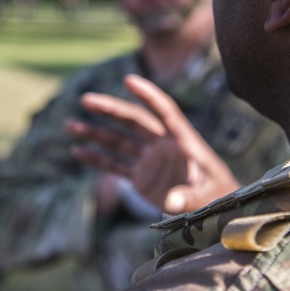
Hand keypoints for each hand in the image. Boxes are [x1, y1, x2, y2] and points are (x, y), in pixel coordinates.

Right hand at [67, 74, 240, 214]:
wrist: (216, 210)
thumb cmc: (219, 197)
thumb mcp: (208, 196)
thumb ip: (190, 197)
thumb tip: (172, 202)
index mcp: (184, 141)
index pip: (165, 111)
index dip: (148, 95)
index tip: (128, 80)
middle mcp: (163, 144)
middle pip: (134, 120)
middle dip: (110, 109)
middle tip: (85, 100)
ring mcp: (150, 159)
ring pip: (119, 140)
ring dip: (96, 132)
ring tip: (70, 125)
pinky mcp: (142, 176)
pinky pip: (116, 164)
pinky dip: (97, 158)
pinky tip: (77, 150)